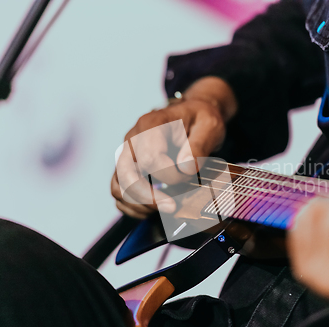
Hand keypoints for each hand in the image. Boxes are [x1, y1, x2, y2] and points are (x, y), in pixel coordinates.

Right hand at [111, 77, 236, 218]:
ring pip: (118, 186)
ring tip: (164, 208)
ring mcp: (127, 154)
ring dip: (140, 204)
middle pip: (126, 174)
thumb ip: (199, 145)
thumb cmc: (200, 119)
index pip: (150, 158)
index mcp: (151, 125)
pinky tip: (153, 209)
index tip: (189, 176)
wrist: (192, 115)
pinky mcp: (127, 167)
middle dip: (148, 197)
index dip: (170, 175)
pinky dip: (132, 206)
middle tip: (172, 207)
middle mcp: (132, 139)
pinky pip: (119, 192)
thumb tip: (184, 167)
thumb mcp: (209, 125)